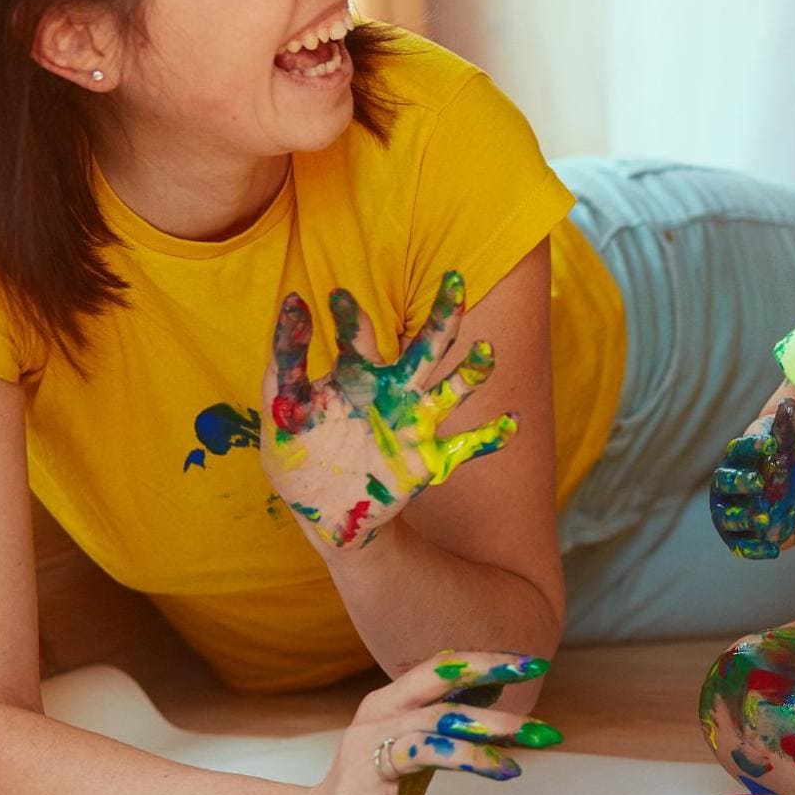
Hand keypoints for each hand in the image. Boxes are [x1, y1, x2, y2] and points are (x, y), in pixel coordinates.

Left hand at [260, 270, 517, 549]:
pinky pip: (467, 446)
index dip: (349, 317)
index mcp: (357, 377)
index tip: (336, 296)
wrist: (323, 513)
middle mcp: (393, 393)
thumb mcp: (281, 409)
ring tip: (486, 352)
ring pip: (451, 391)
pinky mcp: (427, 460)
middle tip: (455, 282)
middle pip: (425, 348)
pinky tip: (512, 423)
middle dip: (443, 316)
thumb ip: (283, 363)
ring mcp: (414, 425)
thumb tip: (291, 302)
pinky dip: (491, 436)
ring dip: (472, 372)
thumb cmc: (298, 452)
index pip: (358, 338)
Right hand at [286, 649, 558, 794]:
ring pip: (424, 749)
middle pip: (440, 712)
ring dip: (475, 759)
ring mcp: (360, 769)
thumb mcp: (414, 742)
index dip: (487, 663)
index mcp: (386, 702)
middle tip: (545, 733)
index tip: (536, 663)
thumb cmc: (375, 784)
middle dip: (496, 720)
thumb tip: (499, 678)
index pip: (440, 669)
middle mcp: (371, 727)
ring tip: (514, 772)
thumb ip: (449, 711)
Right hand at [709, 399, 794, 559]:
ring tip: (765, 521)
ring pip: (728, 516)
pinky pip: (742, 545)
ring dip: (743, 518)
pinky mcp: (744, 536)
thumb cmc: (786, 461)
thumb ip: (787, 428)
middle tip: (759, 483)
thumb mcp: (789, 445)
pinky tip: (775, 549)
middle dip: (739, 483)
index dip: (750, 447)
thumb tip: (788, 403)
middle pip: (724, 483)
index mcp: (738, 458)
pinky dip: (755, 548)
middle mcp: (729, 485)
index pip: (738, 450)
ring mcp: (734, 511)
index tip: (769, 445)